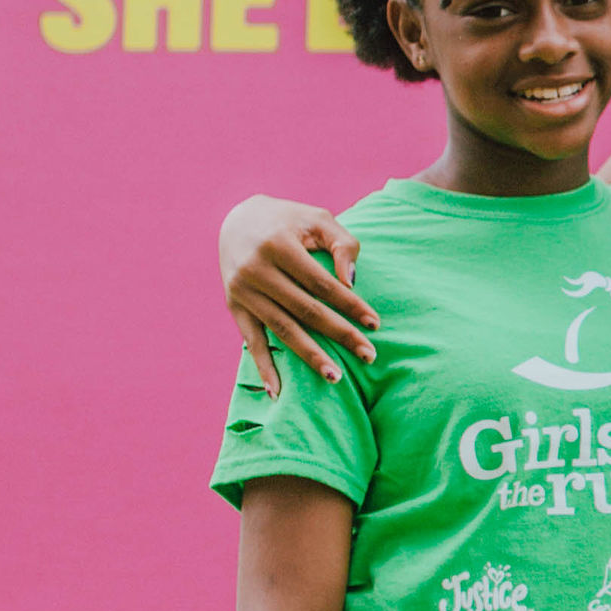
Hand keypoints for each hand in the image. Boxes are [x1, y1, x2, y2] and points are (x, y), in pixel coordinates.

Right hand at [223, 199, 375, 396]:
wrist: (237, 220)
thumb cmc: (289, 220)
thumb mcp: (317, 218)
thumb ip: (342, 243)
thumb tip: (352, 281)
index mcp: (278, 245)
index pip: (322, 283)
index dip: (350, 304)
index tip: (375, 324)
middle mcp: (256, 270)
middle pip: (306, 310)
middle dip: (340, 334)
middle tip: (370, 355)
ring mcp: (242, 291)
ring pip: (282, 330)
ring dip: (309, 356)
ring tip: (336, 378)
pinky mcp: (235, 307)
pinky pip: (251, 342)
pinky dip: (263, 368)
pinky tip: (277, 392)